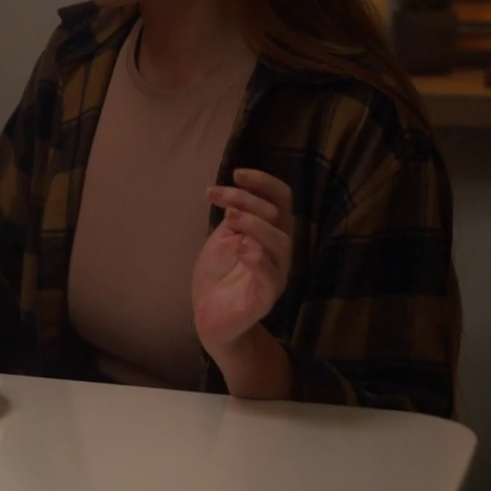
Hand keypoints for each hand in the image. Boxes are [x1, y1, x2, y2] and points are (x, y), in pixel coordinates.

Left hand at [191, 168, 294, 353]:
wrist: (209, 317)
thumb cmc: (219, 275)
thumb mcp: (223, 237)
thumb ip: (234, 216)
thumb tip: (235, 192)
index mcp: (269, 232)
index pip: (281, 199)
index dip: (263, 182)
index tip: (236, 173)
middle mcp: (278, 251)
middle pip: (278, 216)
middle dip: (247, 200)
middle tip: (219, 198)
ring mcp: (275, 274)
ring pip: (281, 243)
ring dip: (255, 225)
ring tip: (230, 218)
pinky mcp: (266, 297)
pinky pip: (272, 277)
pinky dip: (257, 259)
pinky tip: (239, 248)